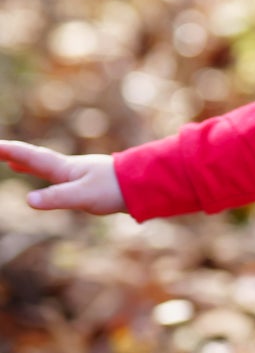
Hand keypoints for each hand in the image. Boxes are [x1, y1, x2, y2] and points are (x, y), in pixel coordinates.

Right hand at [0, 140, 127, 215]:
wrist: (144, 186)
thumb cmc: (114, 190)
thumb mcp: (82, 196)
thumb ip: (56, 198)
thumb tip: (28, 200)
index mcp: (64, 168)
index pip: (31, 157)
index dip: (10, 152)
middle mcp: (69, 168)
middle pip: (35, 159)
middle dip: (14, 155)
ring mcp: (79, 174)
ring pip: (47, 167)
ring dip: (28, 164)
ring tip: (14, 163)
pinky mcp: (90, 182)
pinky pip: (60, 176)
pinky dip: (47, 174)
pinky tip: (53, 180)